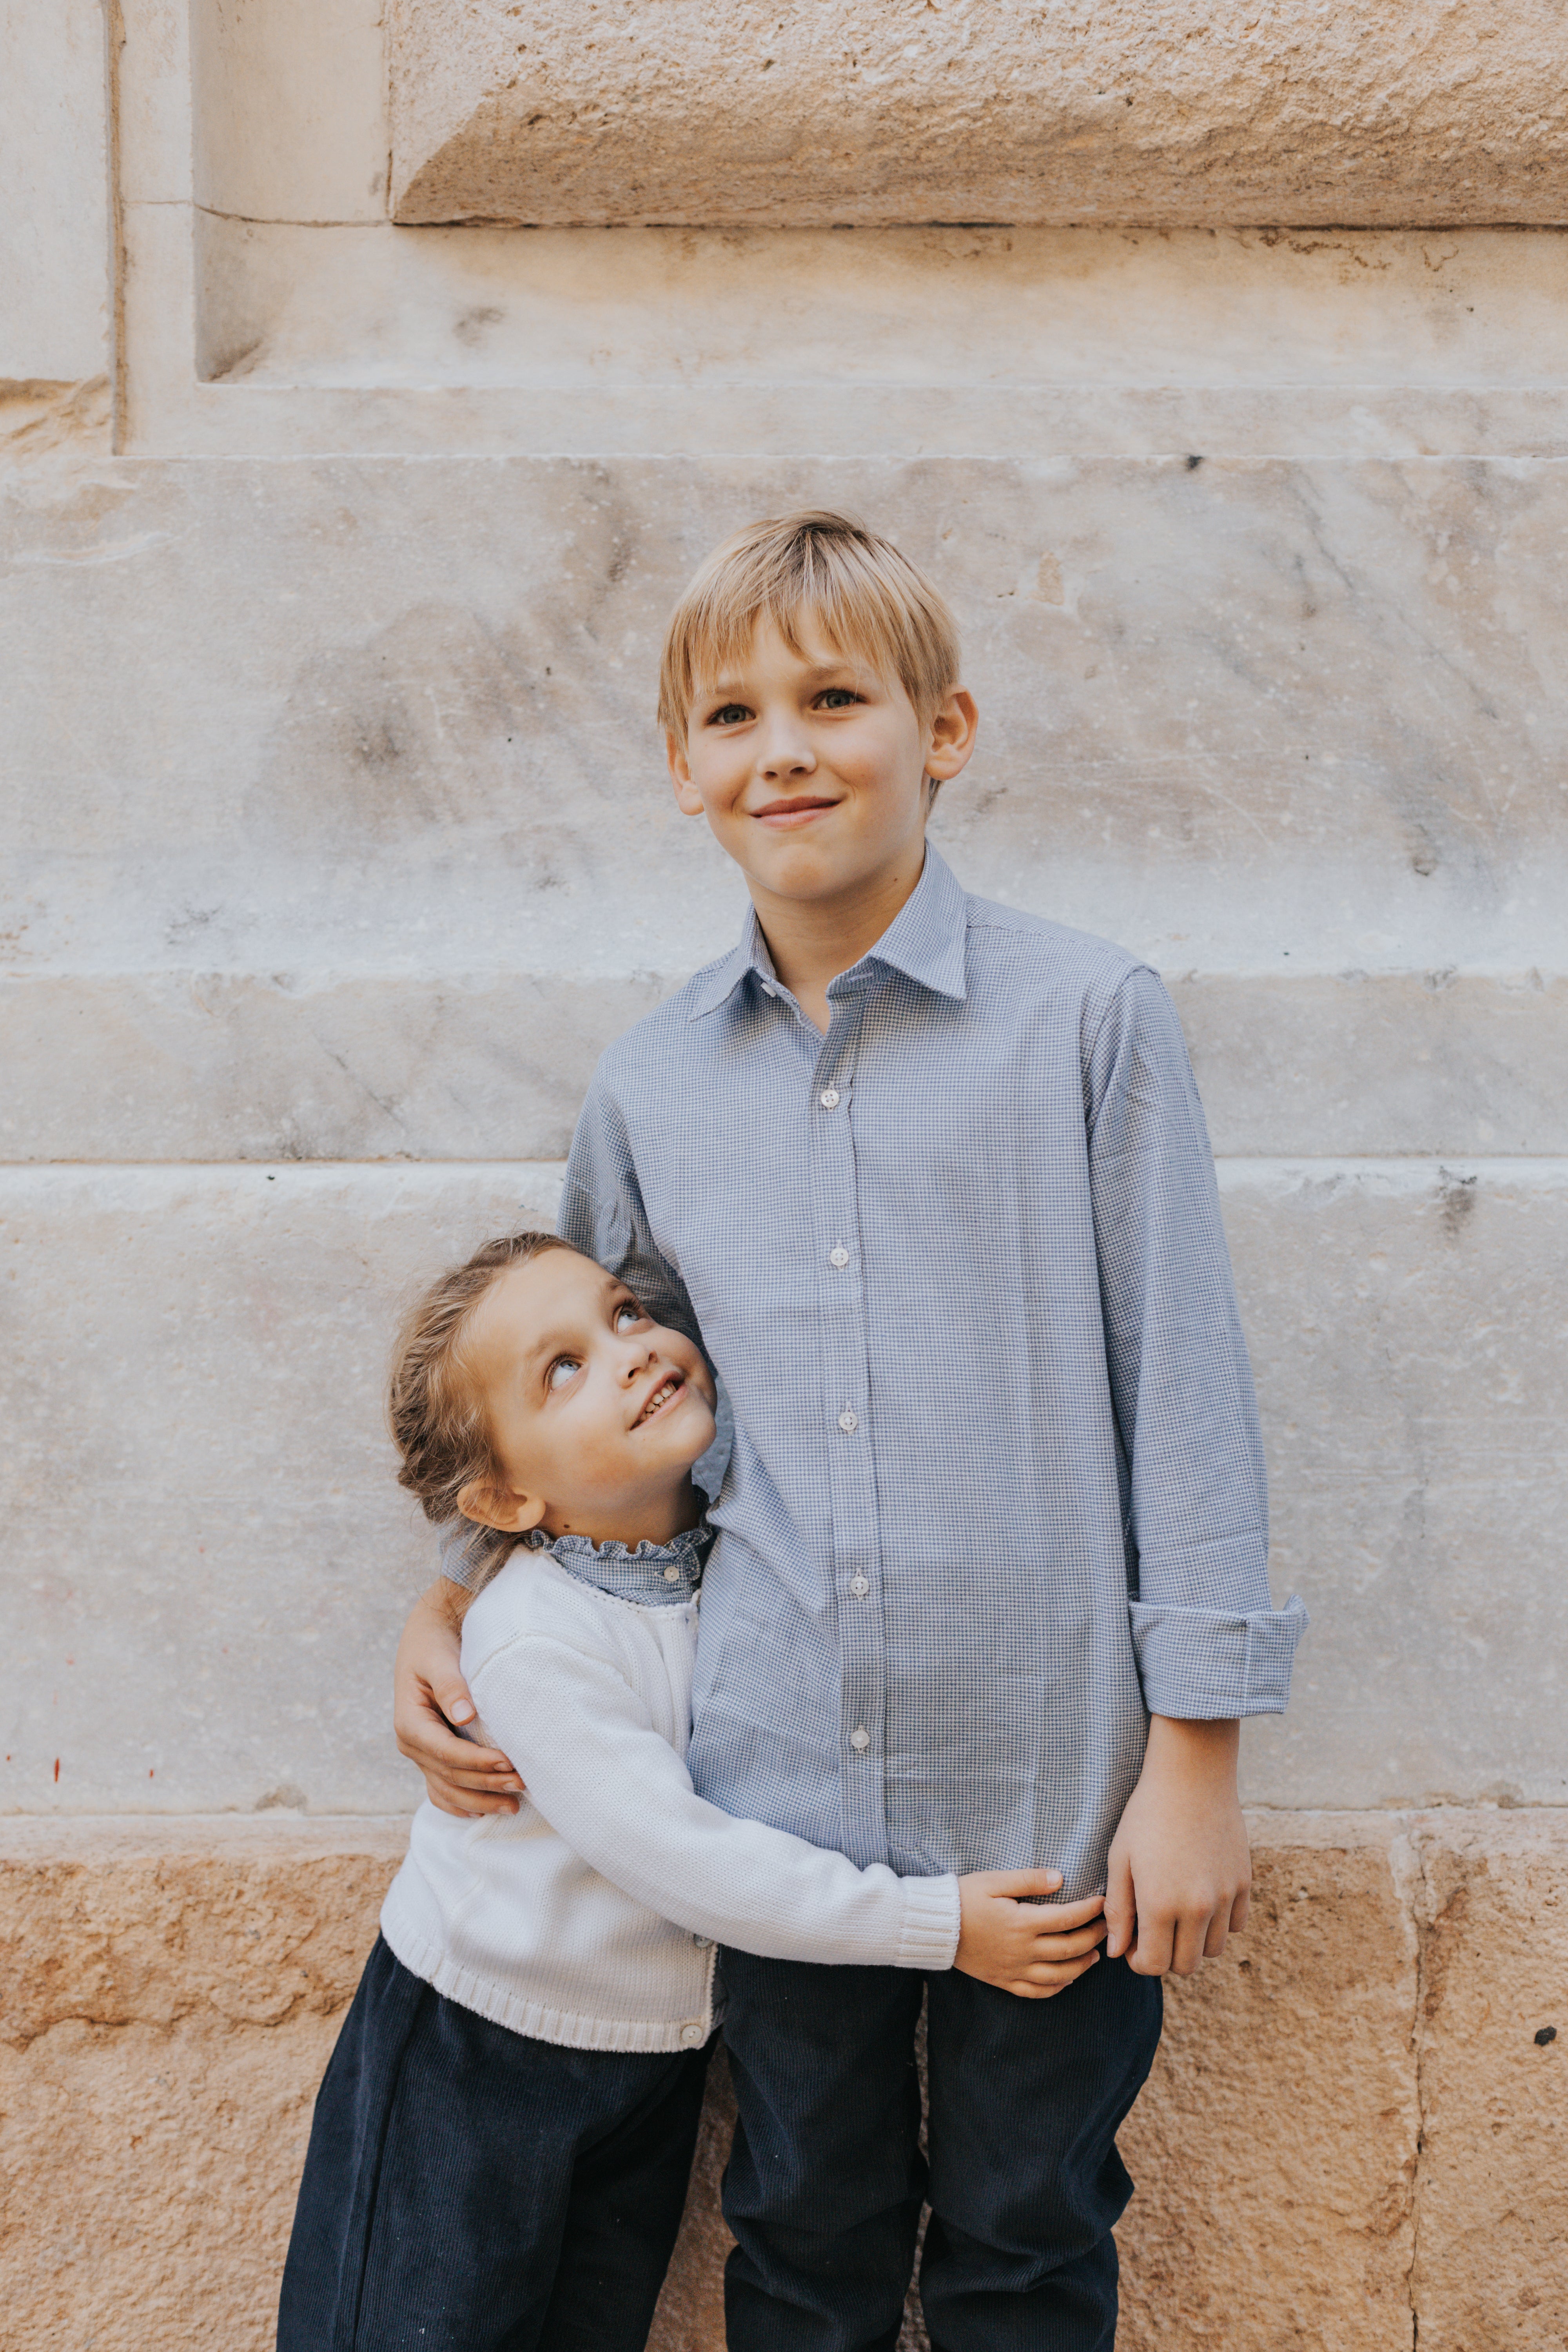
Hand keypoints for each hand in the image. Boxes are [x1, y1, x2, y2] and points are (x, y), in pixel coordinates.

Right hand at [393, 1579, 523, 1817]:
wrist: (428, 1634)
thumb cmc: (435, 1644)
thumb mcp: (439, 1659)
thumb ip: (451, 1686)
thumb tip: (465, 1716)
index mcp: (410, 1723)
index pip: (446, 1752)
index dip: (477, 1762)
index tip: (508, 1763)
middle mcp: (411, 1744)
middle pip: (450, 1775)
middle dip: (487, 1784)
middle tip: (522, 1785)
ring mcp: (420, 1753)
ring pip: (447, 1789)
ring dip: (479, 1801)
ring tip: (513, 1807)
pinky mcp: (431, 1754)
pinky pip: (442, 1788)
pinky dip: (461, 1804)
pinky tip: (483, 1811)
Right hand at [954, 1870, 1107, 1998]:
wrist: (934, 1926)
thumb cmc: (963, 1898)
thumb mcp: (994, 1880)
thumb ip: (1028, 1880)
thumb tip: (1059, 1878)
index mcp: (1022, 1923)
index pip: (1067, 1919)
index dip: (1089, 1911)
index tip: (1103, 1902)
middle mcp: (1022, 1951)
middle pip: (1069, 1948)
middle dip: (1092, 1937)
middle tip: (1105, 1926)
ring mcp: (1014, 1969)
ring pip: (1059, 1975)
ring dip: (1081, 1966)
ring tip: (1094, 1955)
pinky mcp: (1003, 1981)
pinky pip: (1036, 1992)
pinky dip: (1056, 1989)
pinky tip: (1067, 1981)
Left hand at [1104, 1716, 1249, 1976]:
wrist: (1191, 1777)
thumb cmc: (1146, 1815)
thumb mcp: (1119, 1859)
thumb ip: (1118, 1911)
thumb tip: (1117, 1952)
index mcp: (1159, 1904)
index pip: (1154, 1965)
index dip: (1139, 1961)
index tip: (1133, 1943)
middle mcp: (1196, 1909)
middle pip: (1185, 1965)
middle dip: (1165, 1957)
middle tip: (1152, 1931)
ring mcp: (1224, 1897)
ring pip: (1213, 1950)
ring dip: (1193, 1943)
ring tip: (1176, 1914)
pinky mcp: (1243, 1884)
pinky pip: (1235, 1925)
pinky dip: (1219, 1923)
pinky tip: (1200, 1898)